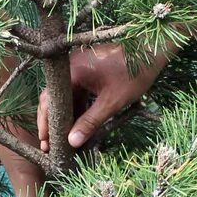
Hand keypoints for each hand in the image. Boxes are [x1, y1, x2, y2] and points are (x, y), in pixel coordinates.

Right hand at [36, 43, 173, 153]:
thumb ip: (90, 122)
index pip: (48, 101)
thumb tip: (72, 141)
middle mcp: (70, 67)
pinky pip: (77, 92)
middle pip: (54, 99)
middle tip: (49, 146)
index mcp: (71, 72)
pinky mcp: (88, 70)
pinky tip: (77, 125)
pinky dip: (77, 108)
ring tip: (63, 140)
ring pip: (66, 97)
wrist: (151, 50)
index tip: (44, 143)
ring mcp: (79, 67)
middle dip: (53, 123)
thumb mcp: (111, 102)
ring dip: (65, 117)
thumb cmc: (133, 74)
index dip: (45, 123)